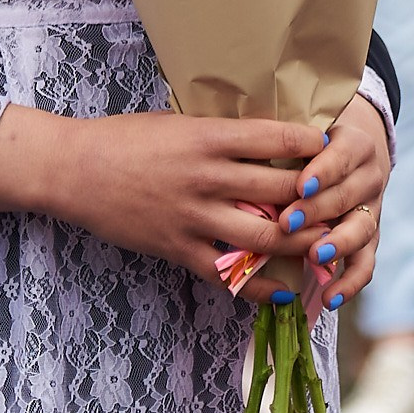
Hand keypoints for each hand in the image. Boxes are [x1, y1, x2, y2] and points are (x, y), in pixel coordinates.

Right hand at [0, 107, 322, 299]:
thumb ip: (217, 134)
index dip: (312, 146)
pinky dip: (262, 288)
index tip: (330, 147)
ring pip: (267, 238)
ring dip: (302, 244)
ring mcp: (193, 216)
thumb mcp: (173, 121)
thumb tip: (265, 138)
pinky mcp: (178, 248)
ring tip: (324, 245)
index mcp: (206, 137)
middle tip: (340, 202)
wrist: (73, 169)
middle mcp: (206, 177)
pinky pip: (230, 276)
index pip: (276, 140)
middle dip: (318, 200)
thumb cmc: (123, 138)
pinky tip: (285, 292)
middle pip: (283, 193)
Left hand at [281, 95, 391, 311]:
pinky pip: (365, 265)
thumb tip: (240, 154)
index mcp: (353, 144)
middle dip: (317, 211)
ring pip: (361, 230)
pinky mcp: (368, 240)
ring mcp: (371, 211)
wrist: (351, 153)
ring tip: (313, 256)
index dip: (322, 172)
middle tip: (288, 223)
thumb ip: (282, 145)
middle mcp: (369, 178)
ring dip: (336, 244)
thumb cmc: (312, 142)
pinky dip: (349, 283)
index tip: (299, 185)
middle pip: (346, 196)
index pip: (341, 157)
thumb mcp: (303, 135)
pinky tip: (329, 297)